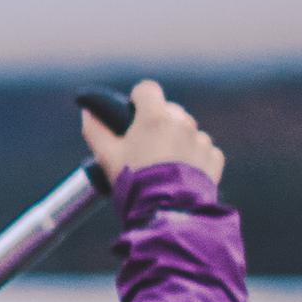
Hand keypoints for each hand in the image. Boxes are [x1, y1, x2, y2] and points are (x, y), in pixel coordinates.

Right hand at [80, 79, 224, 185]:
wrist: (168, 213)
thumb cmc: (134, 182)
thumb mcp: (106, 157)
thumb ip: (95, 130)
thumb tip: (88, 112)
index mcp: (154, 117)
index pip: (147, 89)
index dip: (138, 99)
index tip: (132, 114)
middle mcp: (182, 122)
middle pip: (169, 110)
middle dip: (158, 123)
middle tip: (145, 148)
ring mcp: (200, 140)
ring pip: (187, 130)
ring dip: (177, 140)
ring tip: (164, 166)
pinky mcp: (214, 158)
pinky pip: (203, 149)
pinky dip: (193, 157)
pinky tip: (181, 174)